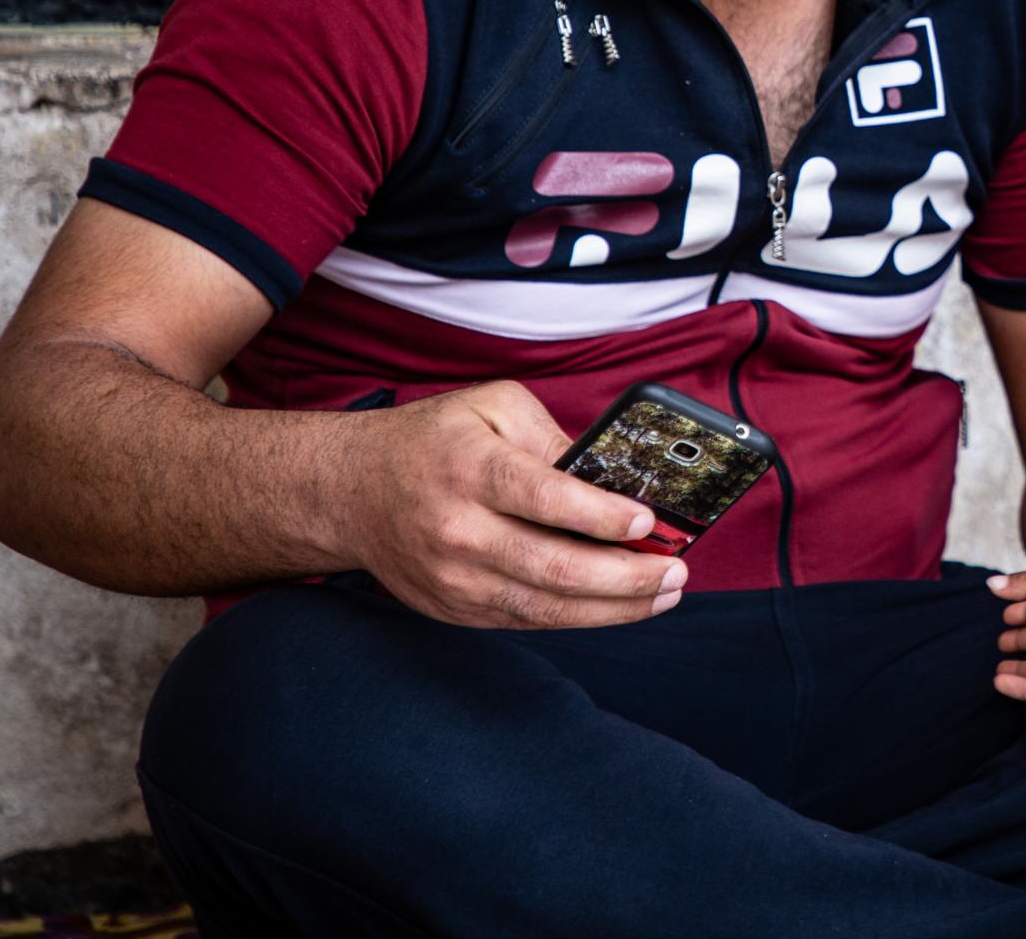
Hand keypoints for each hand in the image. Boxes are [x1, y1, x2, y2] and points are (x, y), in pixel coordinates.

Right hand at [328, 379, 690, 628]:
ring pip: (546, 606)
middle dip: (627, 576)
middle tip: (676, 572)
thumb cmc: (432, 442)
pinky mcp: (453, 608)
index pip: (544, 498)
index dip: (601, 516)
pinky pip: (526, 620)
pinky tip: (617, 606)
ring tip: (663, 595)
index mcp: (470, 468)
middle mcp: (458, 529)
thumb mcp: (491, 406)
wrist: (350, 492)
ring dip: (614, 607)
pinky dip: (578, 617)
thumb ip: (552, 436)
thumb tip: (609, 475)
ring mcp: (453, 578)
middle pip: (554, 566)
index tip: (648, 523)